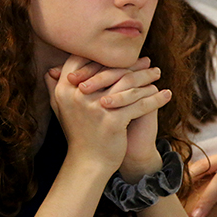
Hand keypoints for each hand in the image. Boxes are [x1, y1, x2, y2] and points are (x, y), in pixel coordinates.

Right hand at [44, 55, 170, 175]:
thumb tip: (50, 68)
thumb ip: (55, 87)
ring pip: (127, 84)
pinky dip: (155, 99)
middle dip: (132, 64)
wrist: (88, 162)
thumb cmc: (78, 132)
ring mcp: (95, 107)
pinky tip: (166, 94)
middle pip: (111, 70)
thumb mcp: (61, 108)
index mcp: (65, 88)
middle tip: (148, 60)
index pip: (86, 59)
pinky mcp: (112, 121)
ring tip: (158, 73)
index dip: (105, 54)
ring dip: (146, 77)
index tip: (123, 53)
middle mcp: (78, 94)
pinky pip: (139, 104)